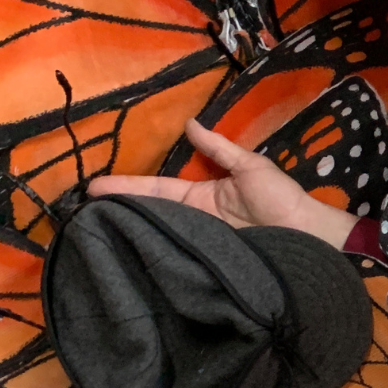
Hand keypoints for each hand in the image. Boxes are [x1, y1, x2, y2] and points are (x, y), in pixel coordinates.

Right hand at [87, 119, 359, 247]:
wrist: (310, 235)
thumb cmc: (282, 197)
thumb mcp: (250, 166)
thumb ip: (219, 149)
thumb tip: (189, 123)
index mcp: (201, 196)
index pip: (155, 189)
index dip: (125, 187)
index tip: (92, 186)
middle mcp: (194, 221)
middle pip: (149, 215)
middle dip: (115, 214)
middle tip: (77, 215)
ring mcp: (199, 243)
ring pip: (157, 239)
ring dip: (129, 236)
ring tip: (90, 236)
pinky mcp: (207, 264)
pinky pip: (176, 260)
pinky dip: (154, 259)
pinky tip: (128, 261)